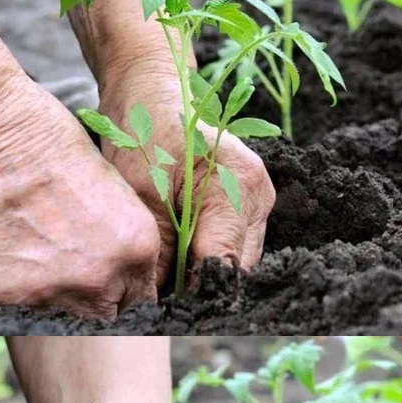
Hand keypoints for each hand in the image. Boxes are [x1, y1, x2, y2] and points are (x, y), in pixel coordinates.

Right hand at [0, 75, 159, 316]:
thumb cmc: (44, 135)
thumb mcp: (108, 183)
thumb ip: (119, 234)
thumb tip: (118, 263)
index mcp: (136, 247)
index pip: (141, 298)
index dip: (122, 288)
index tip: (106, 278)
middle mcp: (100, 278)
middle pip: (104, 314)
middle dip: (90, 297)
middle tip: (66, 267)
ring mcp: (51, 292)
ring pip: (57, 315)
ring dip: (47, 292)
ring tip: (26, 249)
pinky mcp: (2, 296)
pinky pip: (11, 308)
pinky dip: (4, 287)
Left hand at [99, 62, 275, 286]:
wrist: (151, 92)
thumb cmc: (142, 133)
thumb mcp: (142, 198)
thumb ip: (158, 255)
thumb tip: (159, 306)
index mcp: (239, 186)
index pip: (223, 265)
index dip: (193, 294)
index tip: (162, 310)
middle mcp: (259, 195)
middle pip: (236, 269)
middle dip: (200, 287)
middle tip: (160, 299)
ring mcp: (259, 200)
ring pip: (237, 262)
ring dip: (204, 274)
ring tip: (167, 278)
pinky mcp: (250, 205)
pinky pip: (233, 246)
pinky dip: (207, 257)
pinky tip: (180, 258)